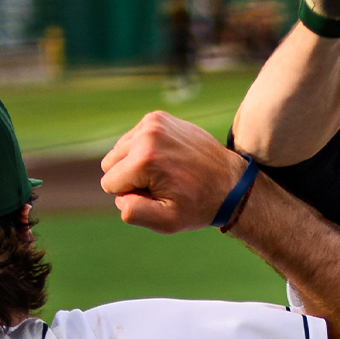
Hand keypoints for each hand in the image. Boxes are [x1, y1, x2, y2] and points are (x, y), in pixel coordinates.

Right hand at [100, 111, 248, 233]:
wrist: (230, 182)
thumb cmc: (198, 205)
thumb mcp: (166, 221)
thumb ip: (133, 213)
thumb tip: (119, 195)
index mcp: (144, 159)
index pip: (109, 183)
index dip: (130, 195)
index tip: (158, 194)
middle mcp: (147, 134)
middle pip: (110, 163)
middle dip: (129, 178)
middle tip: (162, 184)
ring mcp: (153, 121)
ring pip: (119, 150)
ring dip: (135, 163)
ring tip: (166, 172)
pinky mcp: (158, 117)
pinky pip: (133, 138)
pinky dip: (144, 150)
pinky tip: (167, 159)